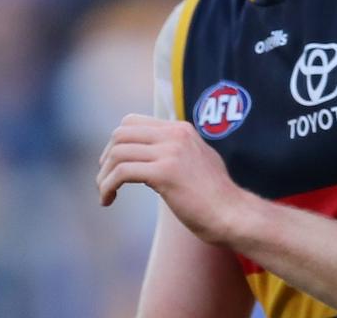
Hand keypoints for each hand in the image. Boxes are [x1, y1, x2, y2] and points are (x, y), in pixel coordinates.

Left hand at [98, 114, 250, 244]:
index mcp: (181, 129)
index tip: (113, 164)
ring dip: (103, 176)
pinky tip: (108, 200)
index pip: (132, 121)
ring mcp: (171, 152)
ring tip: (105, 194)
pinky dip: (107, 187)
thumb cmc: (215, 196)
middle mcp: (175, 134)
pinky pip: (122, 173)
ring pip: (118, 153)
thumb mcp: (198, 161)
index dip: (116, 142)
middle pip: (120, 133)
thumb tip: (154, 156)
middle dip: (106, 158)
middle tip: (105, 180)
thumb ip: (177, 151)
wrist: (232, 214)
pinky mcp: (165, 173)